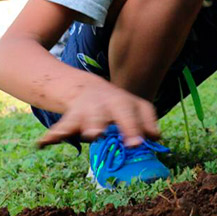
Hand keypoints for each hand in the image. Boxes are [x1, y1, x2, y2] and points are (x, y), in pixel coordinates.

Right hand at [37, 80, 159, 148]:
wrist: (88, 88)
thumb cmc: (118, 106)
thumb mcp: (135, 109)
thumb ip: (146, 123)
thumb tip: (157, 138)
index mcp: (126, 103)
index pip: (135, 115)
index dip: (136, 128)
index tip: (137, 144)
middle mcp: (107, 104)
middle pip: (108, 114)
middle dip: (111, 124)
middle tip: (107, 135)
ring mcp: (88, 110)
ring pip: (88, 120)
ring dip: (89, 128)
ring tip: (90, 136)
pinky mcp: (70, 118)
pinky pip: (61, 128)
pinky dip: (52, 136)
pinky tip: (43, 143)